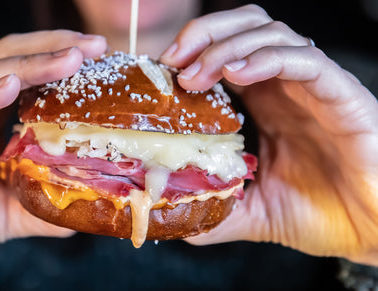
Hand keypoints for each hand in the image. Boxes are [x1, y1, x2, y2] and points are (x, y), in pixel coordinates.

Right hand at [0, 30, 106, 279]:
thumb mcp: (13, 210)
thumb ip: (48, 203)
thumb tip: (90, 205)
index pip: (22, 70)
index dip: (58, 56)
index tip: (98, 53)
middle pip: (8, 60)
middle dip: (53, 48)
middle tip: (92, 46)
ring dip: (30, 65)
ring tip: (69, 60)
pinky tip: (10, 86)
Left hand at [160, 4, 377, 265]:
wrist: (373, 233)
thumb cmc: (321, 215)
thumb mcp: (252, 214)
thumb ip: (215, 209)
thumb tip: (171, 216)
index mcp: (265, 105)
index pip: (225, 54)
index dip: (190, 54)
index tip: (159, 74)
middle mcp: (286, 88)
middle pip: (243, 28)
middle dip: (203, 35)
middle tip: (172, 62)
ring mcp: (313, 87)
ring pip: (271, 34)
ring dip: (226, 45)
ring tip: (196, 74)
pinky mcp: (342, 95)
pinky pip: (305, 60)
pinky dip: (266, 58)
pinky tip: (237, 73)